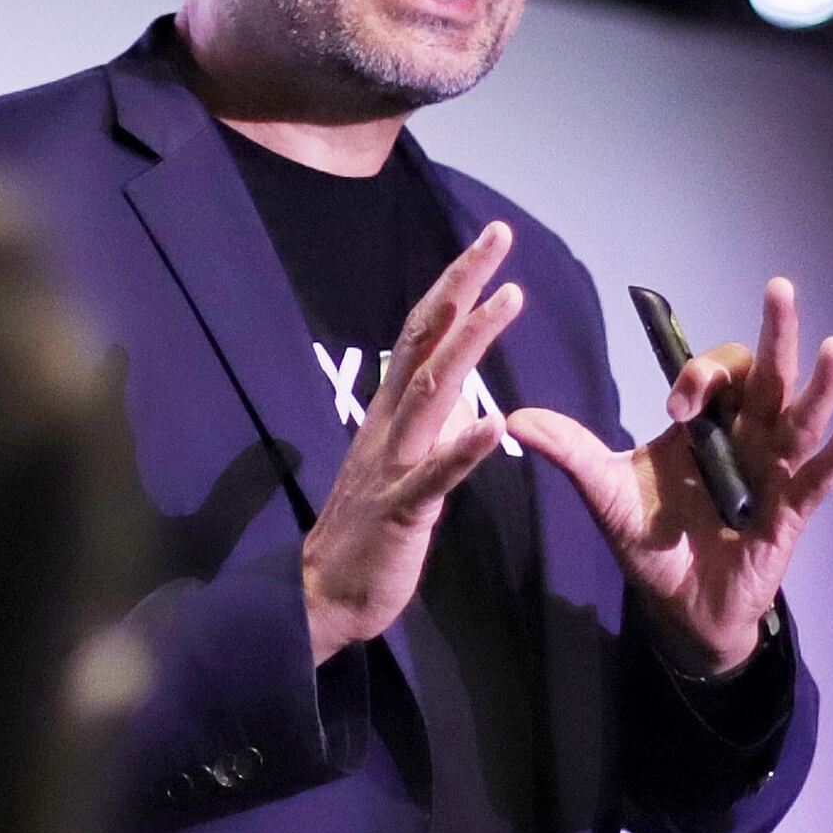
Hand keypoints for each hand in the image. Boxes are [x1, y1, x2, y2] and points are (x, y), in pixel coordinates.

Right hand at [301, 224, 527, 668]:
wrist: (323, 595)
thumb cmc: (369, 532)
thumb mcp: (406, 466)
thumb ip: (432, 426)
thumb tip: (465, 394)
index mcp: (390, 414)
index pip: (422, 334)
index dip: (454, 286)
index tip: (489, 244)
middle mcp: (387, 426)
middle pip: (424, 341)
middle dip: (462, 286)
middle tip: (498, 237)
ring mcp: (392, 465)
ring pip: (432, 392)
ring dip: (470, 343)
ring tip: (509, 299)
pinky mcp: (401, 510)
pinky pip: (434, 476)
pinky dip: (464, 449)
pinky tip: (497, 425)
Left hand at [506, 275, 832, 674]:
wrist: (677, 607)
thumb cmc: (650, 542)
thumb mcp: (604, 492)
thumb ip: (570, 452)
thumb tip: (514, 417)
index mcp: (706, 424)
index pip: (718, 376)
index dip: (702, 376)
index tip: (678, 405)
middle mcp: (746, 438)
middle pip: (767, 377)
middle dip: (774, 335)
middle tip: (780, 288)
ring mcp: (773, 473)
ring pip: (801, 420)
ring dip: (819, 386)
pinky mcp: (789, 515)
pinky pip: (816, 481)